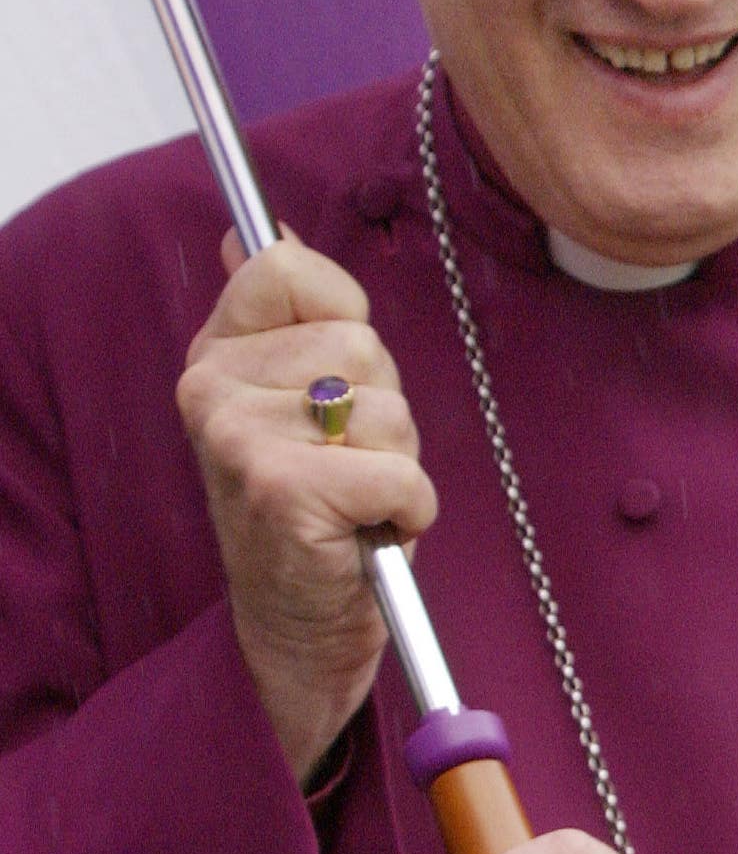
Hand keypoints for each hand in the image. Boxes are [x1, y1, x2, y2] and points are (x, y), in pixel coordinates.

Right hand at [177, 229, 435, 782]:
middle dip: (384, 406)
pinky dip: (410, 508)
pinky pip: (401, 472)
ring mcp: (242, 440)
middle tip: (348, 461)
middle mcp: (212, 391)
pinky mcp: (283, 493)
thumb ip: (285, 313)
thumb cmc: (320, 504)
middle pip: (361, 343)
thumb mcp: (297, 397)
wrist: (300, 623)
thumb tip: (257, 230)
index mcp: (215, 356)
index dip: (342, 316)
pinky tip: (369, 531)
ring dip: (398, 459)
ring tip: (356, 498)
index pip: (286, 268)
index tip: (333, 378)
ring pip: (388, 407)